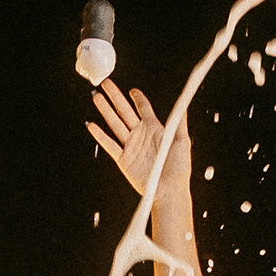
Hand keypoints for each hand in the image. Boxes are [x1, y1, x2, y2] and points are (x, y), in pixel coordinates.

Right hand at [86, 80, 187, 200]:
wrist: (169, 191)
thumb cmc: (179, 169)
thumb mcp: (182, 143)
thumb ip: (179, 123)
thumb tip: (183, 106)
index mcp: (155, 129)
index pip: (143, 108)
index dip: (137, 98)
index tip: (132, 90)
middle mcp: (141, 135)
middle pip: (125, 111)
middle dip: (115, 97)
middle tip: (106, 84)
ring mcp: (131, 147)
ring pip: (115, 124)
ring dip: (105, 110)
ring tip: (96, 97)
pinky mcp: (123, 159)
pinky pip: (109, 145)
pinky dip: (100, 135)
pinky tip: (92, 125)